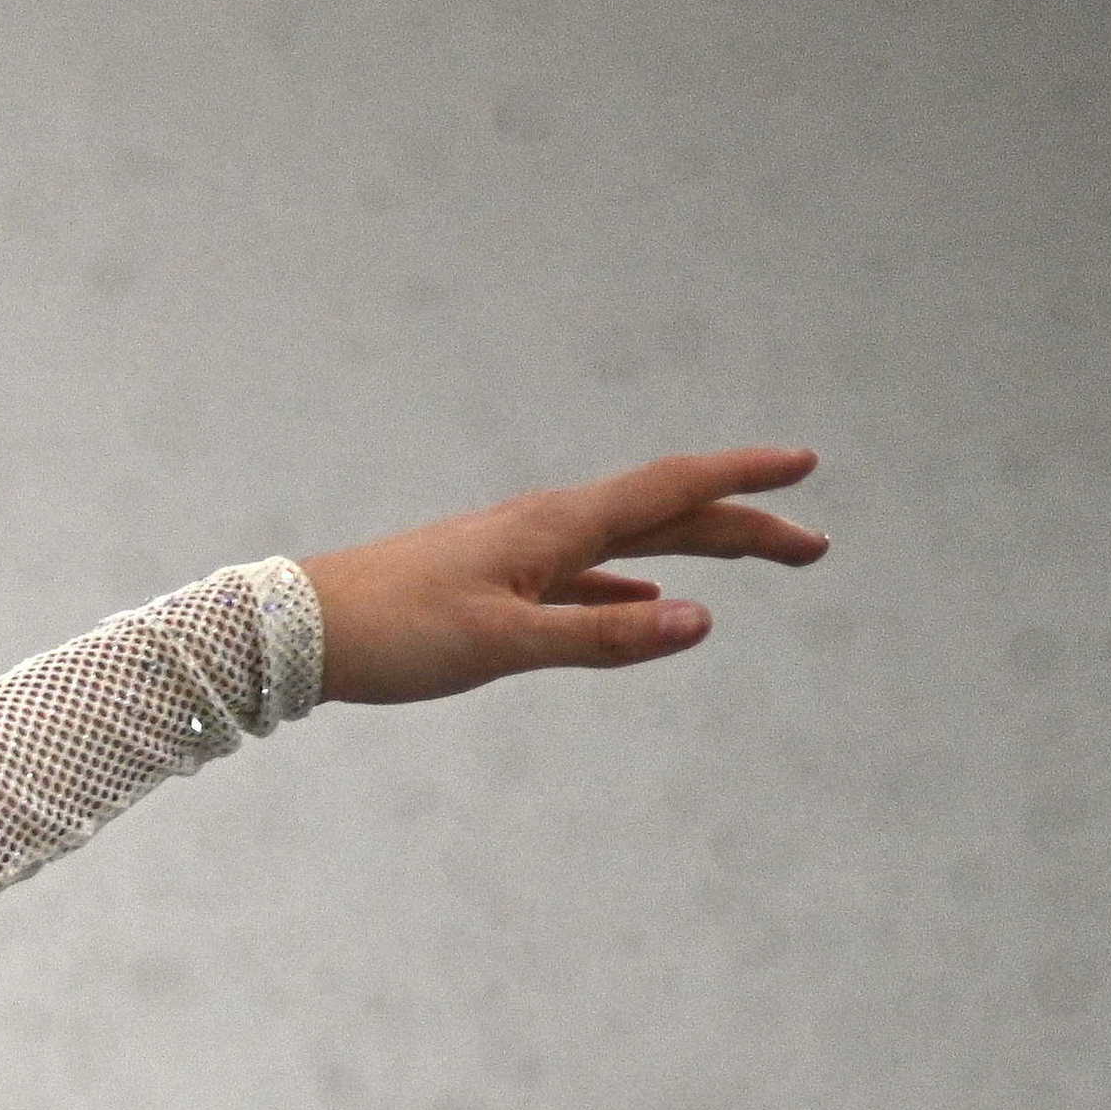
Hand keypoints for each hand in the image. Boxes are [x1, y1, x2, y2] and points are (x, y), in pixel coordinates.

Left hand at [303, 446, 827, 705]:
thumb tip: (700, 621)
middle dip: (744, 526)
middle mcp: (545, 527)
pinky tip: (651, 598)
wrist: (295, 630)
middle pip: (667, 514)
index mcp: (556, 526)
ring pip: (632, 542)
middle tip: (815, 546)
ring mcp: (520, 552)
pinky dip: (631, 583)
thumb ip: (601, 636)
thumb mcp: (503, 642)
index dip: (743, 479)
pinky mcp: (494, 583)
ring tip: (757, 561)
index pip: (672, 489)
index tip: (807, 467)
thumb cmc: (391, 633)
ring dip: (699, 550)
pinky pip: (586, 575)